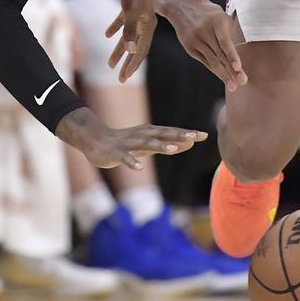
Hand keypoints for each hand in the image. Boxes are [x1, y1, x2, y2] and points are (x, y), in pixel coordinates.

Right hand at [55, 107, 206, 168]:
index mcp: (150, 133)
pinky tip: (139, 167)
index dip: (187, 134)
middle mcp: (142, 135)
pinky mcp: (116, 152)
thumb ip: (167, 144)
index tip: (204, 135)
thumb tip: (187, 144)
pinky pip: (125, 157)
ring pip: (146, 144)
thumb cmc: (125, 143)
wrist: (95, 141)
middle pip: (162, 135)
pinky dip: (132, 161)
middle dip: (178, 136)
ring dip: (159, 146)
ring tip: (172, 149)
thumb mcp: (148, 144)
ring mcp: (129, 143)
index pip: (172, 132)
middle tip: (194, 137)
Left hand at [106, 0, 156, 82]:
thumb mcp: (129, 12)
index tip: (124, 78)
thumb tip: (132, 52)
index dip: (132, 65)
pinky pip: (122, 22)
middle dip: (126, 63)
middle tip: (119, 78)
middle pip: (135, 47)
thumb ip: (130, 32)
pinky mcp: (129, 6)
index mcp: (148, 25)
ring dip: (119, 50)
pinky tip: (107, 35)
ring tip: (110, 63)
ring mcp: (137, 14)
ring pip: (128, 37)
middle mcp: (145, 22)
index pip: (141, 51)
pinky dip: (115, 29)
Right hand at [164, 0, 246, 91]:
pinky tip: (222, 77)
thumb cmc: (207, 12)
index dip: (231, 55)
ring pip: (212, 61)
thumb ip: (229, 31)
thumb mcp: (220, 15)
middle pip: (220, 54)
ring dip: (223, 75)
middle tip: (242, 82)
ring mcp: (196, 40)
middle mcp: (205, 31)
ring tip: (233, 86)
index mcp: (216, 21)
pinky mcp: (189, 47)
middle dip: (231, 70)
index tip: (238, 67)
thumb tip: (239, 50)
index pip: (225, 41)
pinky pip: (204, 61)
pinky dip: (214, 69)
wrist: (180, 6)